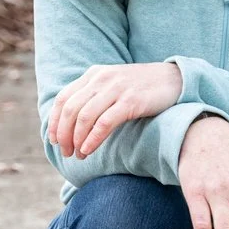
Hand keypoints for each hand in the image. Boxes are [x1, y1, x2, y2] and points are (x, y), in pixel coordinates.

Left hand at [48, 62, 181, 158]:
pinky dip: (92, 139)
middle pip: (71, 109)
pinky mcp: (131, 101)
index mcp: (93, 74)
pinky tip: (88, 150)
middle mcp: (102, 79)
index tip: (54, 141)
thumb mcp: (113, 85)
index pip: (64, 99)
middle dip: (64, 134)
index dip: (55, 122)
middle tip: (66, 152)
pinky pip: (104, 122)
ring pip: (85, 116)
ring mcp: (116, 89)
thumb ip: (94, 96)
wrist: (175, 79)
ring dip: (77, 139)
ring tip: (78, 155)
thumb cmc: (142, 88)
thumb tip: (73, 123)